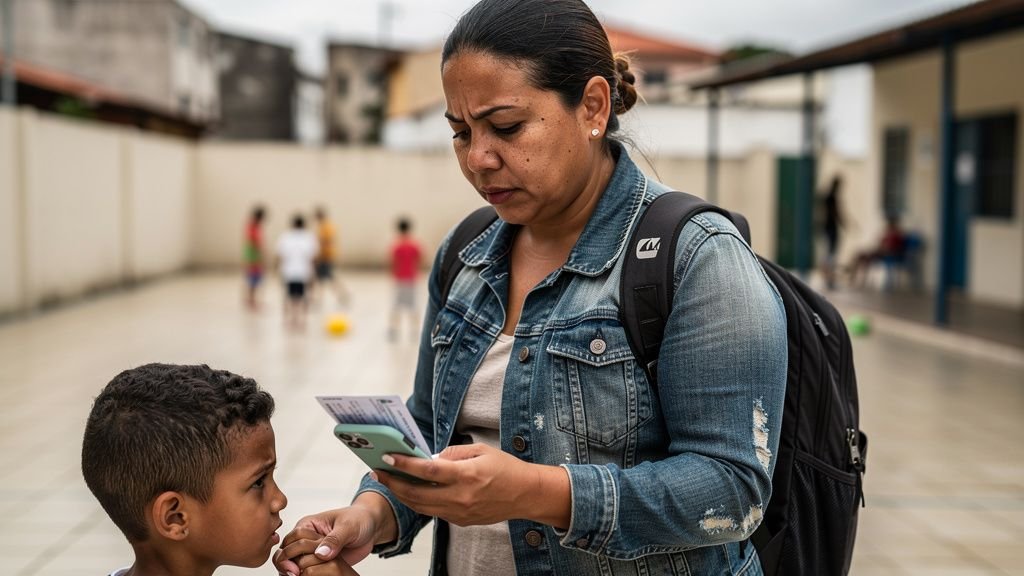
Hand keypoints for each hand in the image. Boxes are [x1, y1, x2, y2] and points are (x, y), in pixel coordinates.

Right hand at [273, 497, 392, 575]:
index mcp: (308, 524)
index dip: (288, 555)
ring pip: (292, 564)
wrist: (371, 527)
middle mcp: (306, 538)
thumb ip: (335, 539)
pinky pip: (306, 570)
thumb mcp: (348, 526)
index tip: (295, 568)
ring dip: (292, 572)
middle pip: (286, 553)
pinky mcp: (319, 561)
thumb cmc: (359, 519)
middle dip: (286, 565)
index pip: (290, 541)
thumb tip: (321, 553)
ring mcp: (311, 551)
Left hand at [375, 443, 569, 527]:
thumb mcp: (481, 450)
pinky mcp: (460, 521)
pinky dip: (419, 501)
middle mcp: (461, 497)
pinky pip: (433, 511)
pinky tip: (411, 491)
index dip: (404, 464)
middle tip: (378, 471)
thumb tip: (429, 457)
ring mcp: (460, 512)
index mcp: (466, 475)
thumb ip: (453, 453)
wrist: (525, 494)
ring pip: (421, 506)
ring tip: (389, 481)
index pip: (427, 470)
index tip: (387, 457)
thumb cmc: (506, 469)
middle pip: (417, 493)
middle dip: (393, 482)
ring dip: (402, 494)